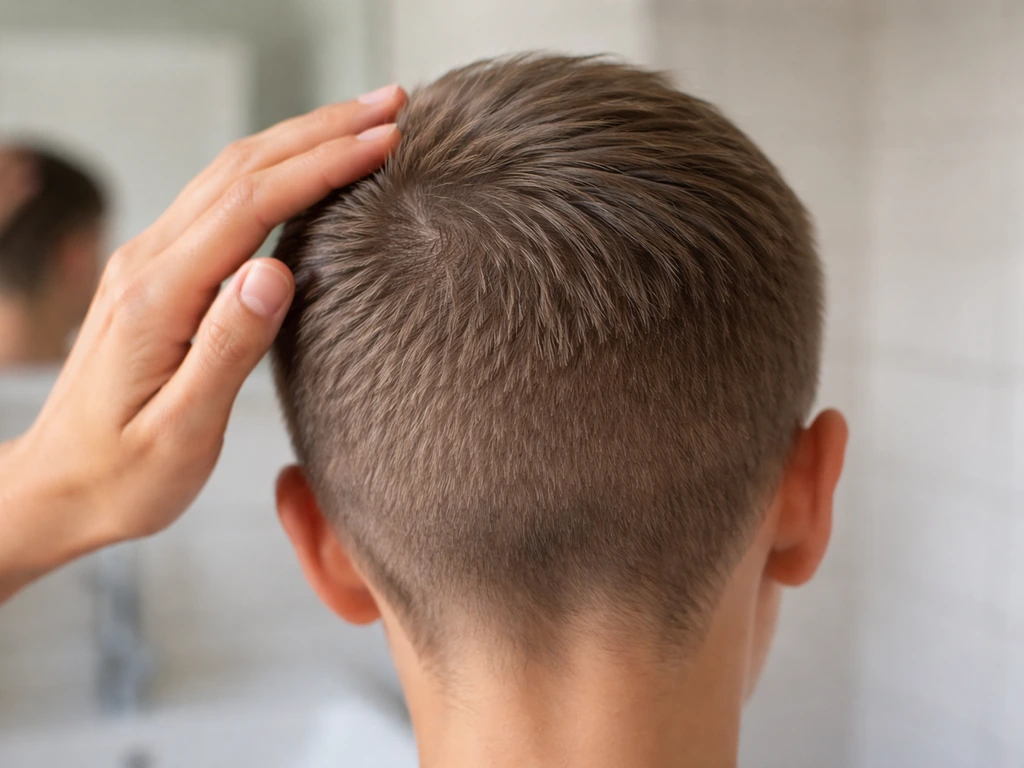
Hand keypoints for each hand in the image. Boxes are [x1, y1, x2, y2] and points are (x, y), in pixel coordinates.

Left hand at [0, 85, 405, 597]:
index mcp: (158, 296)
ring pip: (232, 175)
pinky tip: (307, 168)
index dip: (322, 165)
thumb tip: (275, 271)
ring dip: (300, 139)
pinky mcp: (161, 273)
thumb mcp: (179, 432)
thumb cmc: (122, 474)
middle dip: (322, 128)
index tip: (384, 141)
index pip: (251, 204)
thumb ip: (226, 348)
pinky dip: (275, 171)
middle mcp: (150, 263)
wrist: (58, 486)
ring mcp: (152, 262)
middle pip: (243, 168)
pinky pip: (223, 201)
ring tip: (363, 122)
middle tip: (392, 104)